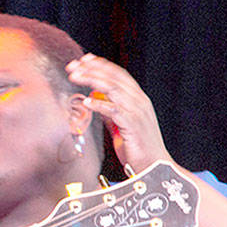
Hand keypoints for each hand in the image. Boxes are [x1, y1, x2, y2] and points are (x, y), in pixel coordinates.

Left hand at [65, 54, 171, 171]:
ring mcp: (138, 111)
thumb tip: (94, 100)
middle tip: (73, 66)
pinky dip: (99, 104)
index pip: (118, 75)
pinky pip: (115, 110)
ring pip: (114, 89)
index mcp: (137, 99)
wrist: (154, 166)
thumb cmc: (137, 147)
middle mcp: (139, 101)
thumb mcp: (120, 125)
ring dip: (92, 80)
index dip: (100, 65)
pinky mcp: (134, 125)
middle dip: (92, 69)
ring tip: (75, 77)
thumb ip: (110, 112)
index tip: (83, 60)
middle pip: (114, 78)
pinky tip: (86, 101)